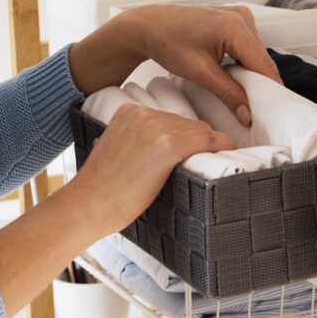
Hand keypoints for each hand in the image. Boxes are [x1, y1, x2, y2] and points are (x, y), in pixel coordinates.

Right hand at [0, 105, 232, 317]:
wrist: (87, 205)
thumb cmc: (98, 190)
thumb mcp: (114, 152)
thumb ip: (134, 143)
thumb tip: (154, 153)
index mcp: (128, 112)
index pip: (170, 119)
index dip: (185, 136)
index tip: (194, 149)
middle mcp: (143, 115)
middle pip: (188, 124)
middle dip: (198, 142)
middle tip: (209, 158)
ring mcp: (156, 129)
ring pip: (200, 132)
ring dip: (210, 146)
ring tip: (218, 160)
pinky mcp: (168, 146)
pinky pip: (208, 140)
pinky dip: (221, 146)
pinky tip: (229, 152)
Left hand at [68, 5, 280, 125]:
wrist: (148, 26)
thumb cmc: (166, 41)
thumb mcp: (200, 73)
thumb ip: (228, 93)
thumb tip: (247, 114)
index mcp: (235, 26)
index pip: (264, 64)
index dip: (270, 91)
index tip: (272, 113)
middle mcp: (241, 17)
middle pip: (262, 60)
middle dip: (260, 85)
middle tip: (255, 110)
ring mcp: (239, 17)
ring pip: (256, 55)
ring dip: (252, 75)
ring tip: (243, 97)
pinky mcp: (234, 21)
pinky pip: (247, 48)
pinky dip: (243, 65)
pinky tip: (234, 79)